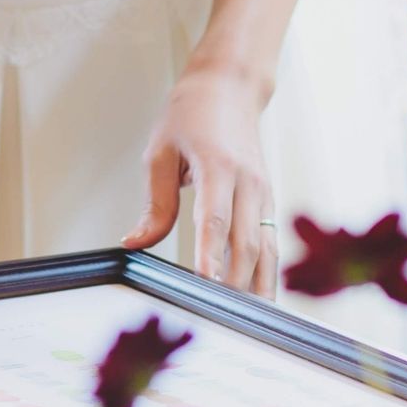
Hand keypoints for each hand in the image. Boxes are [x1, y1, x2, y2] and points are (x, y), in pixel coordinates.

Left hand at [124, 64, 277, 296]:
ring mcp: (264, 191)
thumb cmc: (192, 113)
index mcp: (218, 166)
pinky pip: (272, 241)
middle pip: (246, 241)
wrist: (229, 85)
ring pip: (267, 247)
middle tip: (218, 316)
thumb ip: (155, 204)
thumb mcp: (160, 153)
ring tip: (247, 321)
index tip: (207, 284)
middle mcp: (248, 181)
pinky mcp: (268, 198)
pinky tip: (261, 297)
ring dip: (258, 285)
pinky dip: (268, 272)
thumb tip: (134, 243)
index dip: (212, 254)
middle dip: (234, 282)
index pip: (215, 219)